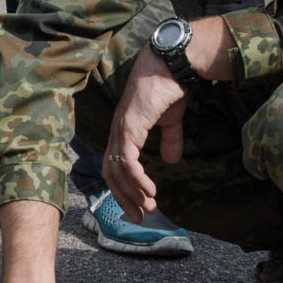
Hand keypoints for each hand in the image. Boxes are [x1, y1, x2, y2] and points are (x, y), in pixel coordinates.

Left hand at [101, 45, 188, 222]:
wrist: (172, 65)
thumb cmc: (169, 87)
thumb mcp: (171, 120)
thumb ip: (169, 139)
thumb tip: (171, 161)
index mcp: (123, 130)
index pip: (115, 165)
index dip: (123, 187)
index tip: (137, 206)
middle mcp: (117, 131)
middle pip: (110, 172)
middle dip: (123, 197)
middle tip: (139, 217)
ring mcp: (121, 129)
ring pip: (118, 170)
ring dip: (132, 193)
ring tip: (148, 208)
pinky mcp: (130, 126)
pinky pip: (128, 160)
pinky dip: (137, 178)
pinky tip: (150, 191)